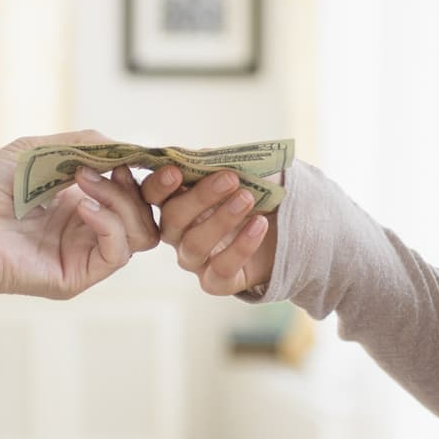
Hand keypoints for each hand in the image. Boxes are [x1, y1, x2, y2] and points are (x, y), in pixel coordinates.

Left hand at [0, 131, 160, 298]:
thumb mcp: (36, 152)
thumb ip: (82, 144)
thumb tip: (125, 147)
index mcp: (75, 203)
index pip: (130, 192)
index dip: (143, 174)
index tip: (146, 155)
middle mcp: (82, 230)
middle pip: (144, 214)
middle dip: (144, 188)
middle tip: (123, 167)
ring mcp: (81, 255)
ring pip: (140, 233)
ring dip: (121, 200)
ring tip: (84, 181)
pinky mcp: (75, 277)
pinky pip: (118, 254)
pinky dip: (110, 223)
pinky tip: (83, 206)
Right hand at [142, 163, 278, 295]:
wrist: (287, 226)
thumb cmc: (255, 193)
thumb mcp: (238, 170)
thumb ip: (215, 164)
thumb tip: (199, 156)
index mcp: (176, 202)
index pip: (151, 195)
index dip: (158, 185)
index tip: (175, 172)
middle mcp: (178, 233)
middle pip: (172, 218)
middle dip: (200, 197)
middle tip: (231, 179)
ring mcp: (195, 260)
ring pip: (194, 244)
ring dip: (221, 219)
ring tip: (247, 199)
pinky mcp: (216, 282)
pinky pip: (221, 269)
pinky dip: (241, 246)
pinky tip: (259, 225)